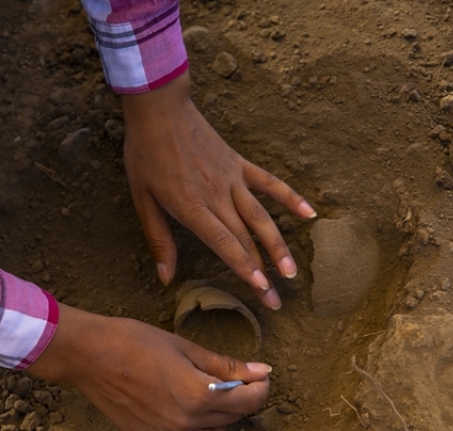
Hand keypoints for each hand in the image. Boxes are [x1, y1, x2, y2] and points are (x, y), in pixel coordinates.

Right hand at [25, 304, 270, 430]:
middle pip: (232, 421)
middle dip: (239, 402)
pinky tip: (183, 414)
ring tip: (205, 402)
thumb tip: (260, 371)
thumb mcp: (185, 348)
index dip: (260, 388)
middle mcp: (183, 425)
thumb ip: (224, 365)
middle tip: (231, 383)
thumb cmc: (135, 342)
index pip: (247, 402)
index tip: (260, 377)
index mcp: (196, 396)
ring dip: (217, 427)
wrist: (88, 356)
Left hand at [122, 72, 315, 309]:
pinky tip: (310, 214)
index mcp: (192, 207)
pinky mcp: (240, 164)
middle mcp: (218, 195)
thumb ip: (158, 239)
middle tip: (276, 300)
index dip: (245, 267)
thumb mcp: (142, 199)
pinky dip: (291, 197)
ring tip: (292, 271)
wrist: (160, 108)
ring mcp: (232, 179)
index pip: (225, 244)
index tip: (261, 288)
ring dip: (279, 246)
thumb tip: (166, 278)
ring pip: (262, 217)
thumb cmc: (146, 154)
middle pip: (246, 239)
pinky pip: (270, 183)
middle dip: (263, 271)